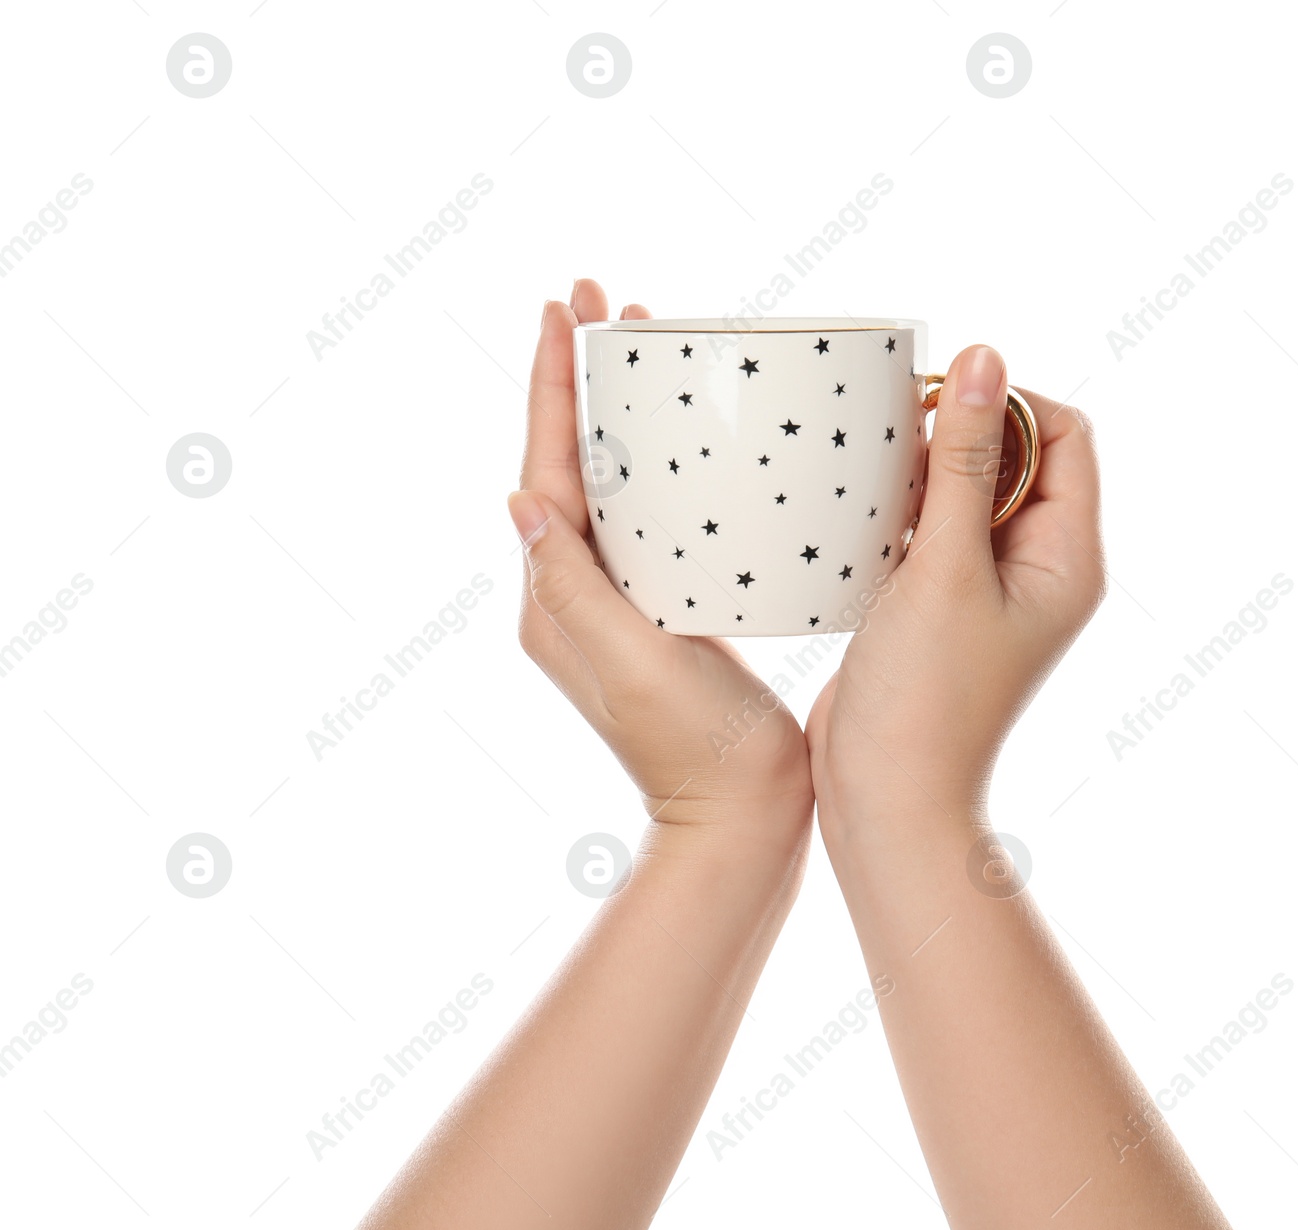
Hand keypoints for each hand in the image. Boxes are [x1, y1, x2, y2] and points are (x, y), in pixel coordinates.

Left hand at [510, 280, 812, 838]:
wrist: (740, 819)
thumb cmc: (694, 748)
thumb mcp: (630, 662)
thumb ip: (571, 585)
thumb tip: (518, 499)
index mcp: (555, 601)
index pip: (544, 469)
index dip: (551, 385)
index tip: (565, 309)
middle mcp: (575, 595)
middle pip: (568, 462)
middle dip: (579, 380)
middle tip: (607, 303)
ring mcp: (621, 603)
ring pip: (609, 486)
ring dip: (617, 412)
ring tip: (642, 347)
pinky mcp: (666, 612)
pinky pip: (649, 521)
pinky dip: (659, 466)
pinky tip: (693, 443)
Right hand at [807, 343, 1104, 830]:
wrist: (884, 800)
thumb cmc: (926, 700)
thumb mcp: (946, 569)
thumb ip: (963, 461)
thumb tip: (985, 359)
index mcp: (1067, 559)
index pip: (1063, 436)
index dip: (1009, 405)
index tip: (939, 409)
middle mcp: (1036, 569)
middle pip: (1013, 458)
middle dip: (958, 434)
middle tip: (894, 436)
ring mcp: (985, 590)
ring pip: (962, 492)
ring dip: (921, 473)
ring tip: (870, 477)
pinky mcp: (935, 606)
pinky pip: (926, 532)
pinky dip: (895, 513)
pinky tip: (853, 518)